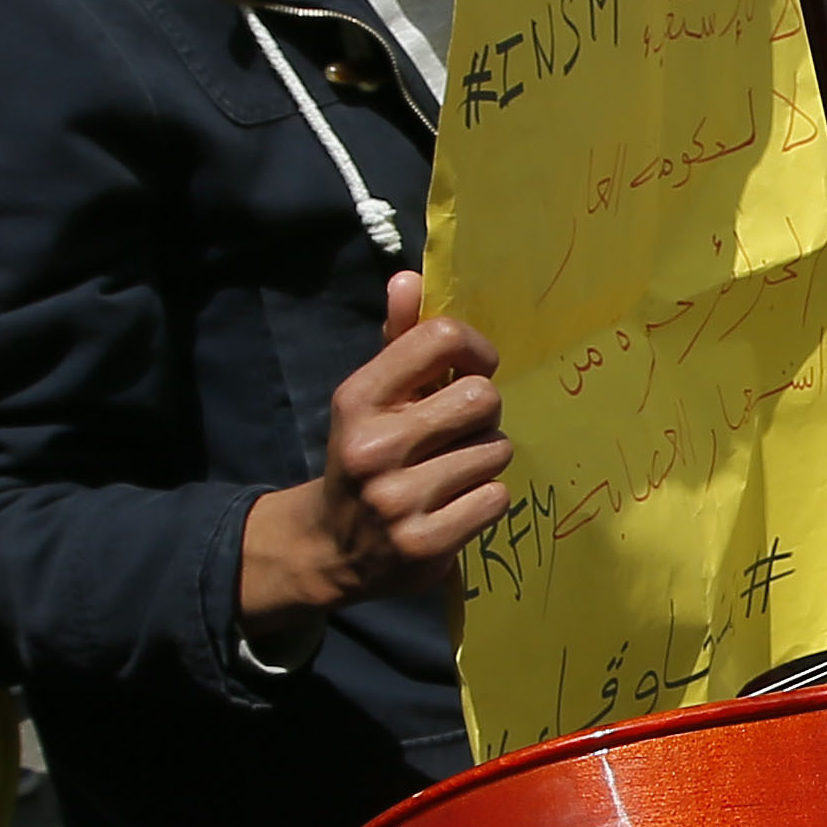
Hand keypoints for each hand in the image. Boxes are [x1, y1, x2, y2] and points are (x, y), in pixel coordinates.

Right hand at [240, 270, 509, 627]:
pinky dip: (484, 500)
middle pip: (482, 398)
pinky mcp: (424, 545)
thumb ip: (398, 339)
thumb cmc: (367, 455)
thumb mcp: (372, 397)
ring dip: (485, 460)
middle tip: (460, 431)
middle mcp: (373, 447)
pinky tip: (454, 505)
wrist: (331, 548)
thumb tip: (409, 278)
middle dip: (482, 414)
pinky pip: (495, 498)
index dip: (475, 349)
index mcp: (358, 398)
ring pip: (495, 452)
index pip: (439, 339)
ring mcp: (397, 500)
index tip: (475, 366)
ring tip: (452, 471)